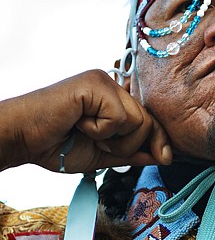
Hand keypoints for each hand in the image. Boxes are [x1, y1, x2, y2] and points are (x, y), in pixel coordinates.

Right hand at [0, 70, 171, 172]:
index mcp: (115, 98)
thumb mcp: (103, 153)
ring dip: (113, 138)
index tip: (165, 158)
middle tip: (99, 142)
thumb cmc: (57, 145)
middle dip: (130, 144)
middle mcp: (113, 85)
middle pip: (148, 121)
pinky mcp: (95, 83)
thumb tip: (162, 157)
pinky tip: (80, 123)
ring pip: (137, 120)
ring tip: (87, 132)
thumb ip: (132, 152)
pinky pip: (119, 116)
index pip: (149, 118)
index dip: (158, 139)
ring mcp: (104, 81)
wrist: (25, 140)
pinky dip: (100, 129)